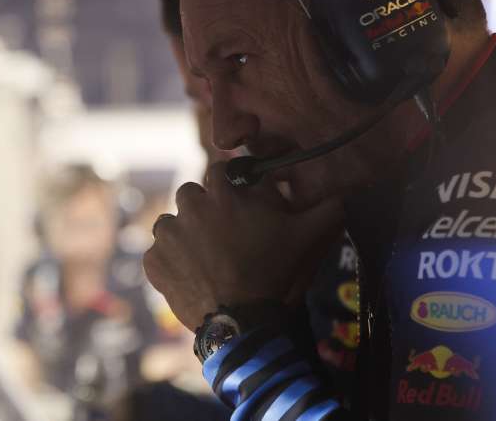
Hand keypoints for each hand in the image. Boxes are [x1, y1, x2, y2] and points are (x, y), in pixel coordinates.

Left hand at [143, 162, 343, 330]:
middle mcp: (188, 207)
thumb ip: (328, 207)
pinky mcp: (154, 264)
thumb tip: (342, 191)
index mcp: (222, 193)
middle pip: (191, 194)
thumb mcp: (310, 237)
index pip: (220, 170)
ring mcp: (167, 237)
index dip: (232, 186)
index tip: (241, 204)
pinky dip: (171, 261)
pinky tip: (192, 275)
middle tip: (224, 233)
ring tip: (206, 257)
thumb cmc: (277, 274)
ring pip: (171, 222)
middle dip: (205, 207)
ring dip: (185, 233)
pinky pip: (158, 253)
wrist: (243, 324)